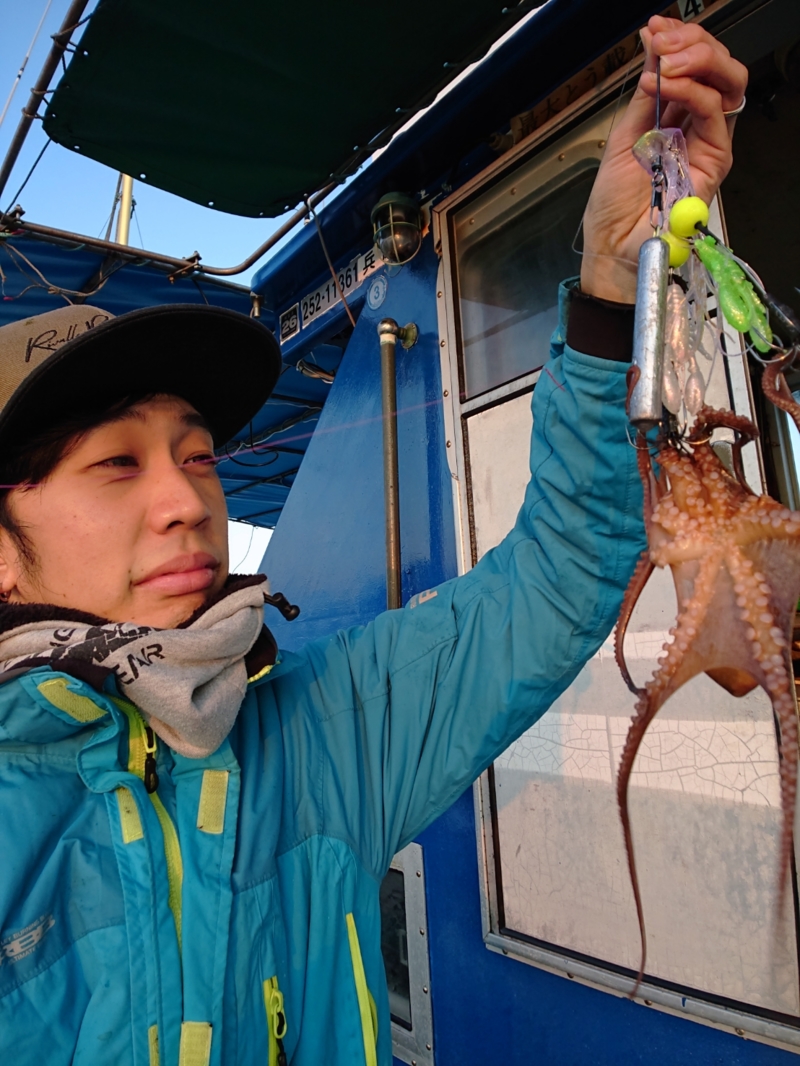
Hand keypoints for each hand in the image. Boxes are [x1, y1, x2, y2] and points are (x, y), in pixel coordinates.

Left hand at [580, 15, 746, 302]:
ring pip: (725, 83)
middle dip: (692, 43)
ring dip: (697, 59)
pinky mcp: (715, 159)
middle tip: (663, 41)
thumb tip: (651, 51)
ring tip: (666, 60)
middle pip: (715, 68)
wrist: (613, 246)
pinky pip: (712, 113)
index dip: (677, 42)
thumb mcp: (622, 139)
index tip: (654, 29)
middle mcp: (695, 126)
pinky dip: (692, 90)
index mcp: (672, 118)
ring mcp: (708, 142)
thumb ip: (643, 98)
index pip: (689, 68)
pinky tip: (667, 83)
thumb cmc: (614, 205)